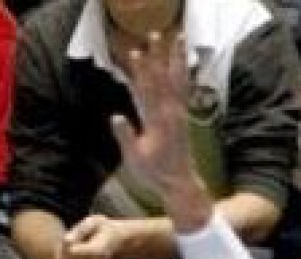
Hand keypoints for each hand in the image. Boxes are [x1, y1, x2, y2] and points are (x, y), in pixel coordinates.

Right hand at [109, 32, 197, 196]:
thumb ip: (126, 137)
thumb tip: (115, 117)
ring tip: (179, 38)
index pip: (148, 90)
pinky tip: (184, 63)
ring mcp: (180, 112)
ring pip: (179, 79)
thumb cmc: (155, 172)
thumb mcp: (135, 159)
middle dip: (159, 55)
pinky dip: (184, 72)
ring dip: (177, 57)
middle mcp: (172, 112)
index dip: (141, 70)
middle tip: (155, 35)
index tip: (134, 52)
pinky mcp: (183, 115)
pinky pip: (185, 88)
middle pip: (165, 77)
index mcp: (158, 122)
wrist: (179, 181)